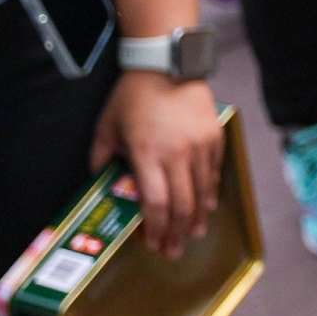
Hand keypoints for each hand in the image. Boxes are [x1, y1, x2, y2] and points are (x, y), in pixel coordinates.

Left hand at [95, 66, 225, 253]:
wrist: (167, 65)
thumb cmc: (132, 97)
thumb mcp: (106, 128)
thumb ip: (101, 160)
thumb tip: (101, 185)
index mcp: (147, 155)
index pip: (155, 204)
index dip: (155, 229)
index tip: (153, 244)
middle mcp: (177, 154)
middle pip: (183, 205)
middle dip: (178, 233)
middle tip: (174, 250)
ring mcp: (200, 146)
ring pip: (203, 192)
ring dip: (198, 218)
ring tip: (195, 234)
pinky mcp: (215, 136)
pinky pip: (215, 172)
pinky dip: (211, 192)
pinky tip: (208, 205)